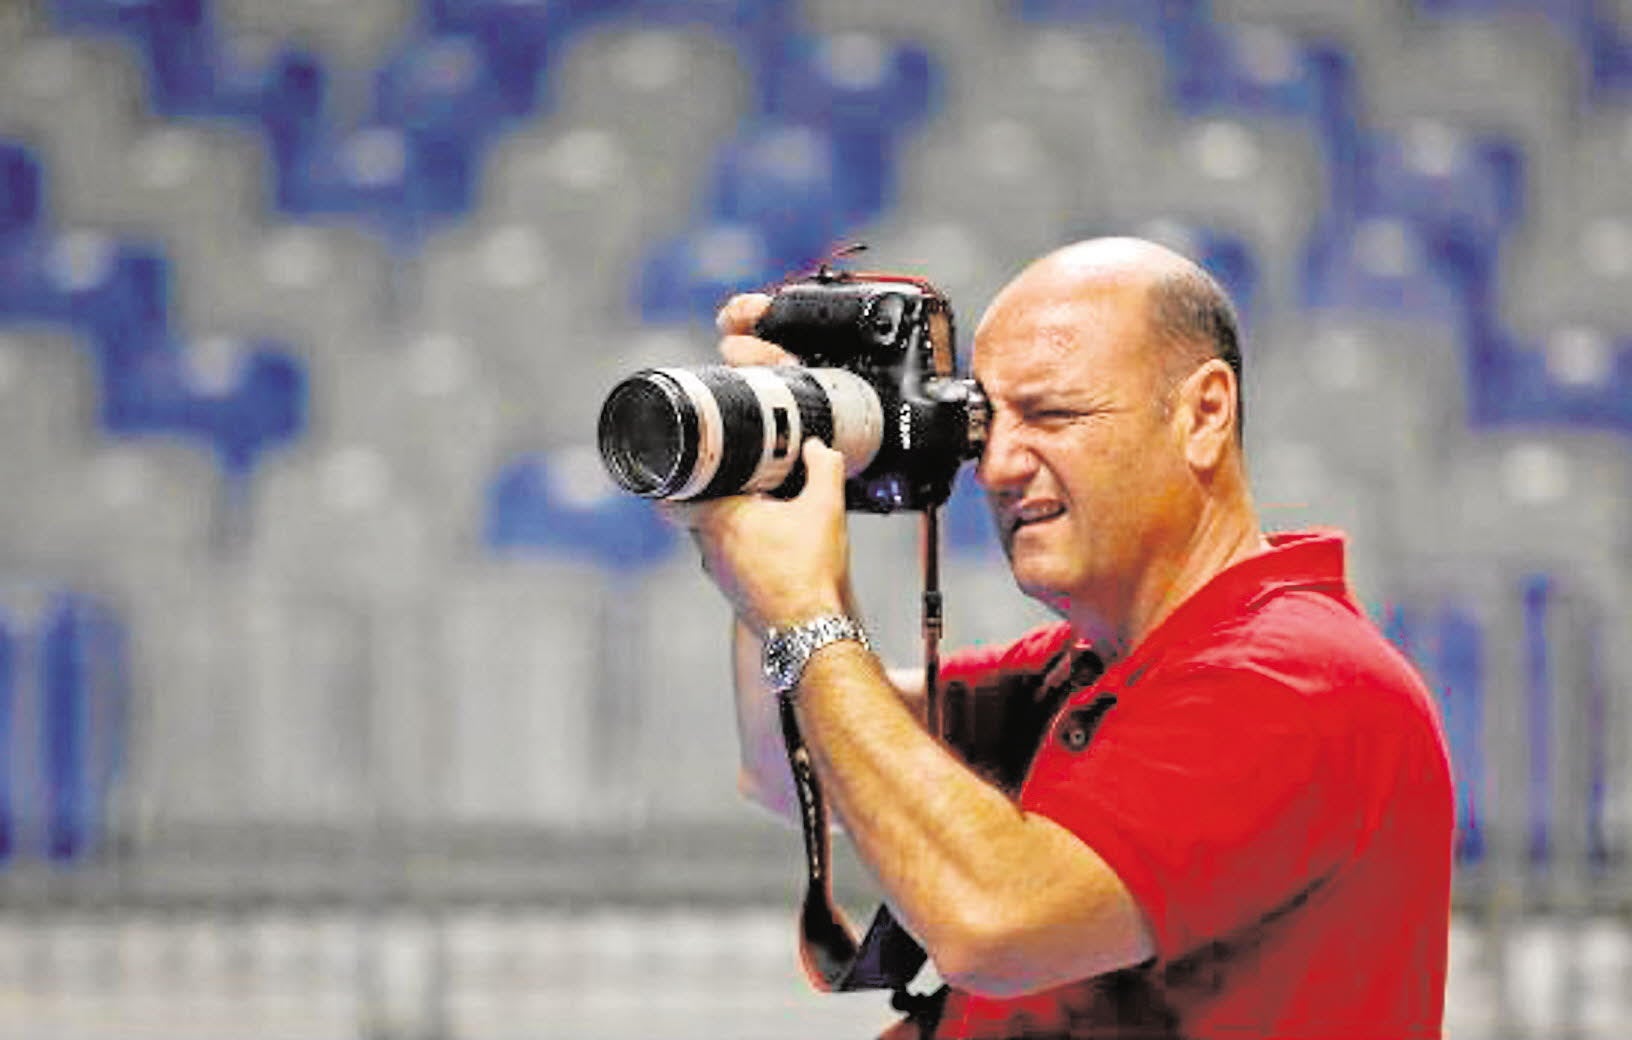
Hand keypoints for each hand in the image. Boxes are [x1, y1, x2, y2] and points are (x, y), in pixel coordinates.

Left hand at [659, 295, 852, 634]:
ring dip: (728, 527)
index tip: (695, 468)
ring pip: (711, 540)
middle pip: (695, 514)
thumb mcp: (826, 507)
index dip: (678, 480)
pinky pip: (727, 562)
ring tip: (761, 514)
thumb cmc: (810, 572)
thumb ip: (823, 467)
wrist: (810, 629)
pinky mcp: (732, 592)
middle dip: (713, 497)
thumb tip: (816, 447)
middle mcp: (709, 547)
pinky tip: (771, 547)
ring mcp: (718, 573)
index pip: (671, 497)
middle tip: (740, 484)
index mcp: (719, 519)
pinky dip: (740, 551)